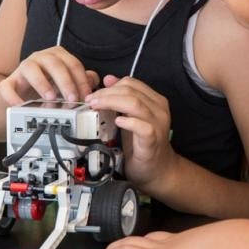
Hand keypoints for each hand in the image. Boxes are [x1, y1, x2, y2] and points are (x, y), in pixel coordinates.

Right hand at [0, 46, 98, 104]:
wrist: (21, 95)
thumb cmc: (48, 86)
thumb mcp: (67, 84)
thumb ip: (81, 80)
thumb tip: (93, 81)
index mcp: (57, 56)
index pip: (73, 64)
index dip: (81, 80)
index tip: (86, 96)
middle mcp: (40, 58)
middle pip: (55, 64)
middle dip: (66, 82)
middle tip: (72, 99)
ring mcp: (22, 68)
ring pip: (30, 68)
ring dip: (42, 83)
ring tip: (51, 98)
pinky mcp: (8, 82)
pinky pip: (7, 86)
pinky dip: (12, 96)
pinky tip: (21, 105)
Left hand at [87, 76, 178, 193]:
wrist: (158, 169)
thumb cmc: (142, 143)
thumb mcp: (130, 117)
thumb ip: (122, 98)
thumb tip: (108, 79)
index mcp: (154, 100)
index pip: (132, 83)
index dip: (110, 86)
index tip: (94, 93)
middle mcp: (159, 109)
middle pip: (131, 91)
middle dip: (107, 93)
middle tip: (90, 100)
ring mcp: (158, 124)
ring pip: (135, 104)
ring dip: (111, 102)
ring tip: (96, 107)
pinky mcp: (153, 139)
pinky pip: (142, 126)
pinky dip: (128, 122)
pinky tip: (117, 121)